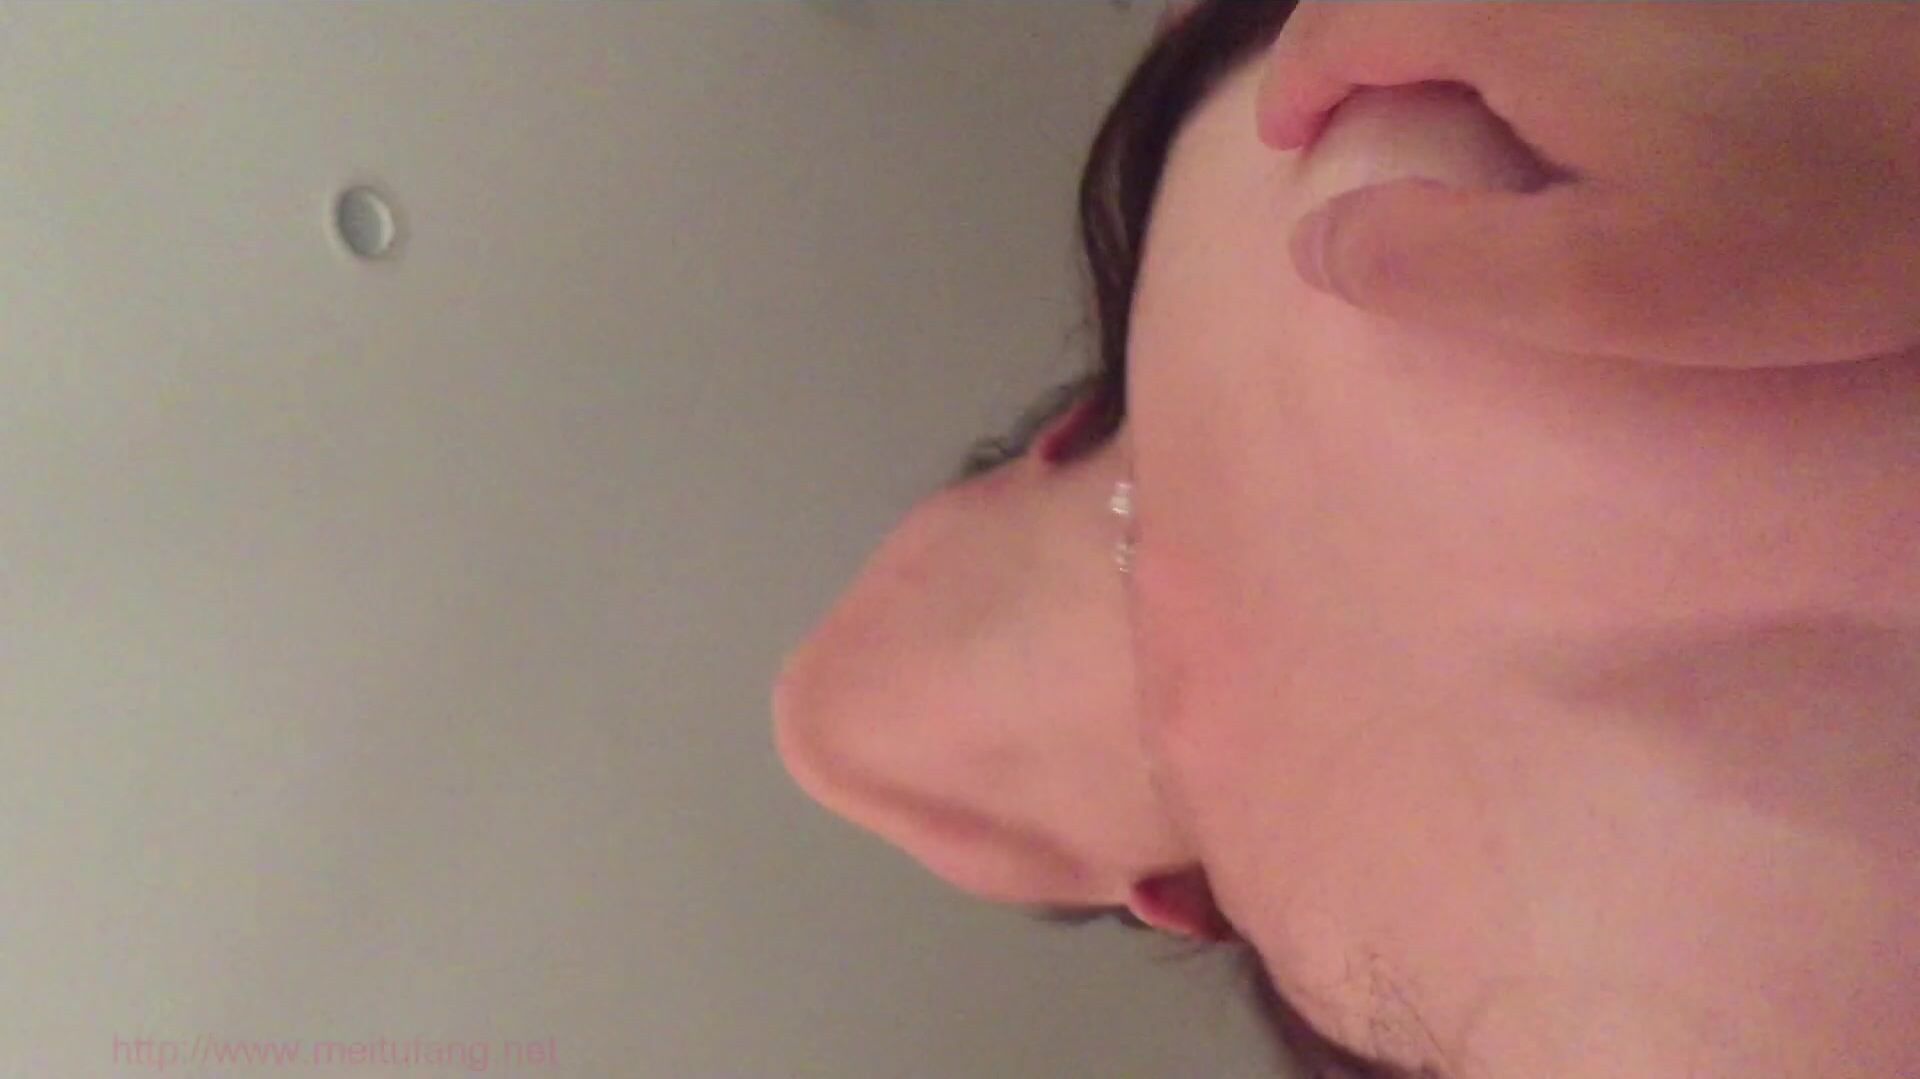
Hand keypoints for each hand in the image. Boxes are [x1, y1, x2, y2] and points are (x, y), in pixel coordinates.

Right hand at [1259, 2, 1919, 368]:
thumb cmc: (1814, 216)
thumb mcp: (1602, 285)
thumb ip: (1432, 266)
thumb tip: (1317, 239)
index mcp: (1510, 10)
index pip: (1345, 22)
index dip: (1298, 85)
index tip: (1291, 142)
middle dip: (1361, 40)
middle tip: (1356, 118)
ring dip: (1444, 25)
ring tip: (1446, 93)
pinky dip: (1523, 22)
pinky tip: (1558, 70)